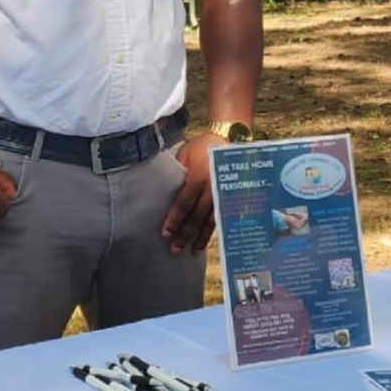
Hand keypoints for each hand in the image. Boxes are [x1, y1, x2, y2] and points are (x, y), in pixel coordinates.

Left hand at [161, 135, 222, 254]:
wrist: (227, 139)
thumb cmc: (200, 147)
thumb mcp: (185, 154)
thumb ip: (177, 173)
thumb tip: (161, 193)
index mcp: (200, 175)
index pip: (185, 202)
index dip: (175, 219)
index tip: (165, 233)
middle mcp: (213, 186)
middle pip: (197, 215)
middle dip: (185, 233)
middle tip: (174, 249)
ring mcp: (224, 193)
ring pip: (211, 219)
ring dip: (200, 237)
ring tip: (191, 251)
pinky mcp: (229, 197)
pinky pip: (220, 217)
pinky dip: (212, 230)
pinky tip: (205, 241)